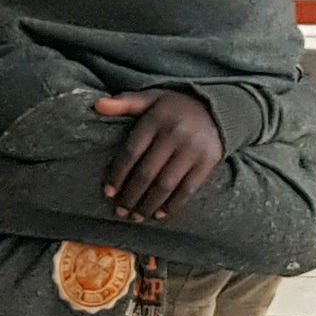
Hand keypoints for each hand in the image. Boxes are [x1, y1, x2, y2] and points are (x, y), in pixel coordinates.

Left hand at [96, 91, 224, 222]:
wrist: (217, 110)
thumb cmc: (176, 107)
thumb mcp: (151, 98)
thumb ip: (125, 103)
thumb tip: (98, 106)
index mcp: (156, 120)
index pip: (131, 152)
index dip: (118, 175)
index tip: (109, 192)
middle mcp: (174, 135)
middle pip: (146, 173)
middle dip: (131, 196)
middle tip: (120, 212)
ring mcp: (192, 150)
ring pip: (165, 185)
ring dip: (148, 205)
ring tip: (137, 217)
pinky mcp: (207, 163)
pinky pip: (186, 190)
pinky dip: (171, 205)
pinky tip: (159, 214)